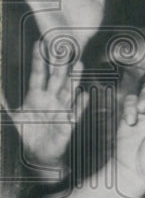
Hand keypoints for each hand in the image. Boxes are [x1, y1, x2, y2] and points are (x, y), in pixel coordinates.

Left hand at [1, 41, 87, 171]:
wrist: (38, 154)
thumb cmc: (27, 133)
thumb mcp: (12, 116)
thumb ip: (4, 102)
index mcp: (36, 96)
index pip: (38, 74)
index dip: (39, 60)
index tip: (40, 43)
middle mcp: (50, 100)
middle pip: (56, 78)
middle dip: (60, 63)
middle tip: (65, 47)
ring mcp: (60, 110)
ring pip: (68, 90)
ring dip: (73, 78)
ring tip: (79, 64)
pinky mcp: (67, 123)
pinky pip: (75, 113)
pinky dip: (79, 105)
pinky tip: (83, 96)